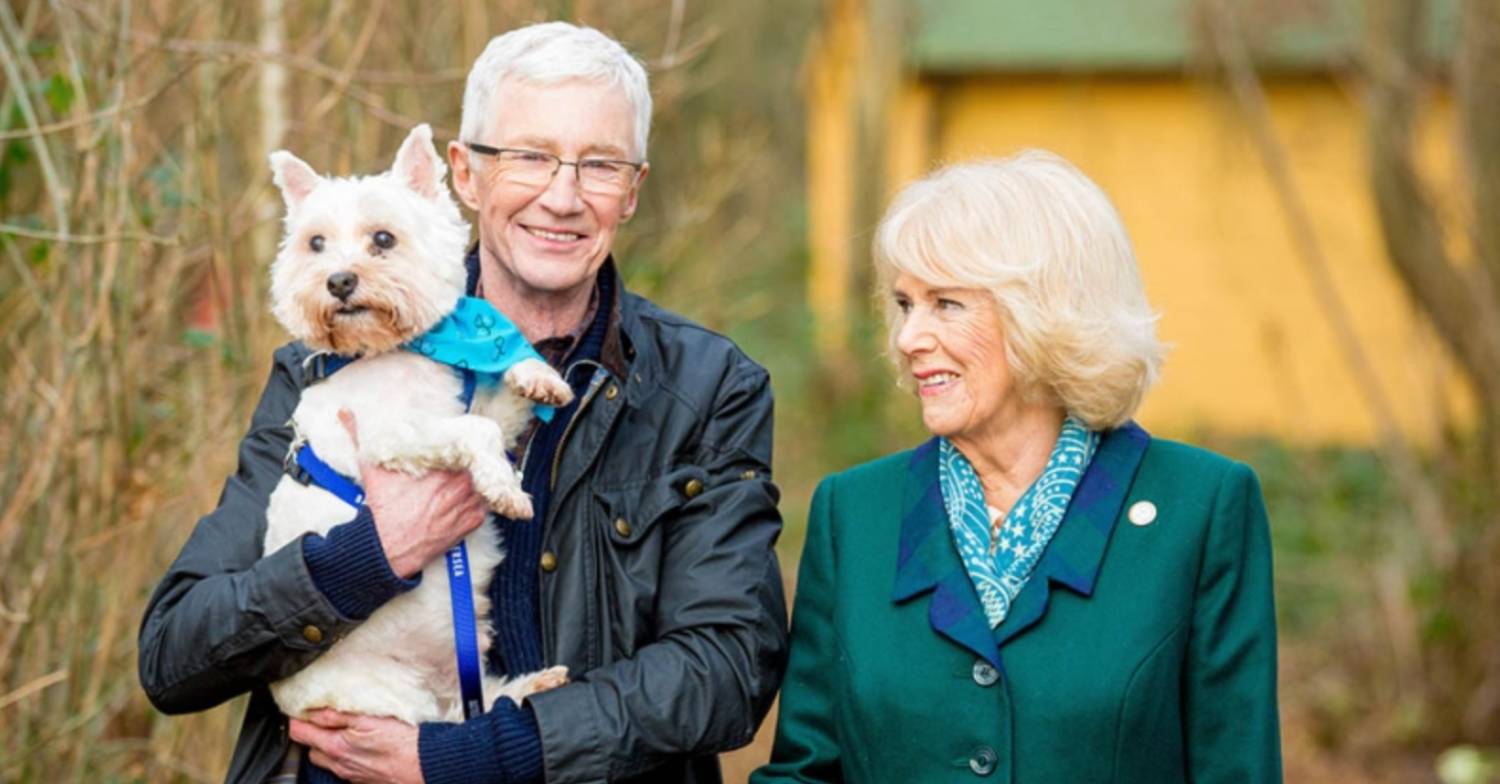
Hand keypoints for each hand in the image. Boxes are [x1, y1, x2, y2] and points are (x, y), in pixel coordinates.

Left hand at [290, 709, 422, 783]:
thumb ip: (337, 715)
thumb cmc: (403, 742)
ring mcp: (351, 775)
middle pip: (311, 750)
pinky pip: (344, 769)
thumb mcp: (369, 719)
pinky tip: (360, 747)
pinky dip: (345, 757)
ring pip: (328, 761)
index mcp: (335, 747)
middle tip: (322, 718)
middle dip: (312, 734)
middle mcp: (339, 764)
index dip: (297, 718)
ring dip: (328, 747)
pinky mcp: (364, 781)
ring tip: (342, 732)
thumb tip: (312, 710)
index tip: (301, 708)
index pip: (299, 733)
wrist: (427, 765)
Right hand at [339, 409, 487, 577]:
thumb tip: (344, 412)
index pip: (464, 448)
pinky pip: (484, 508)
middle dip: (473, 460)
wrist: (386, 548)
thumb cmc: (382, 509)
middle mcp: (457, 487)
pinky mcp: (470, 525)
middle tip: (469, 456)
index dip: (464, 443)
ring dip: (479, 481)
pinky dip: (480, 502)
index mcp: (440, 470)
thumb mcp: (372, 470)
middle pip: (477, 465)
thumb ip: (359, 437)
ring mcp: (466, 506)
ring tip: (475, 475)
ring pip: (483, 486)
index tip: (461, 440)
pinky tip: (474, 497)